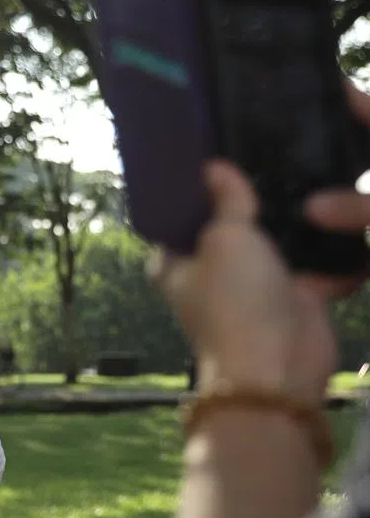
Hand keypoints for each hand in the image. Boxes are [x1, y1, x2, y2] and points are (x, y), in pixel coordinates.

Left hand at [154, 163, 339, 405]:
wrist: (279, 368)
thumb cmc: (236, 301)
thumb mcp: (224, 239)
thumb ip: (225, 202)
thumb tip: (213, 168)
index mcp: (175, 264)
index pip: (176, 219)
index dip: (193, 190)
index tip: (215, 151)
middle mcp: (211, 274)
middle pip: (230, 226)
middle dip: (253, 198)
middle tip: (276, 149)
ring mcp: (255, 286)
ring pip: (276, 242)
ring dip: (295, 219)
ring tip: (314, 168)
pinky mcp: (296, 297)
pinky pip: (314, 263)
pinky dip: (329, 246)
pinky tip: (342, 205)